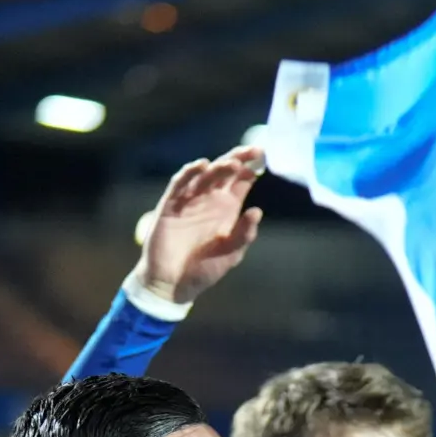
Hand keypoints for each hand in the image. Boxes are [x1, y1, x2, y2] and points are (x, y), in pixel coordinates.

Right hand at [130, 147, 266, 306]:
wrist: (173, 285)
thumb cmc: (203, 270)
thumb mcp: (230, 255)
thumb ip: (244, 235)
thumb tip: (257, 212)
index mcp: (228, 208)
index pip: (242, 180)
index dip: (252, 167)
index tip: (264, 157)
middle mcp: (211, 199)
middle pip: (226, 171)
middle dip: (239, 158)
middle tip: (253, 151)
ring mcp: (191, 199)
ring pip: (206, 174)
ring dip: (219, 166)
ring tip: (233, 164)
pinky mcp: (171, 204)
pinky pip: (180, 183)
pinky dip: (189, 173)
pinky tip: (202, 166)